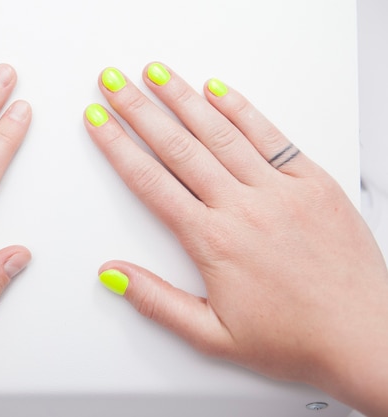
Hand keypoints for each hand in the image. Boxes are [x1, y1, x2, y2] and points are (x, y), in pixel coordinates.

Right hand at [84, 63, 387, 416]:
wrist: (365, 337)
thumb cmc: (295, 339)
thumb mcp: (211, 335)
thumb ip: (156, 301)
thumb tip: (114, 275)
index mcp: (214, 241)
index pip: (151, 182)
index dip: (118, 147)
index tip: (99, 123)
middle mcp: (244, 207)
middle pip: (177, 147)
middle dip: (139, 109)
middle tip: (115, 83)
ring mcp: (279, 190)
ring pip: (219, 132)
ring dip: (183, 98)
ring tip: (157, 74)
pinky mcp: (312, 183)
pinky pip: (270, 136)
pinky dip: (242, 110)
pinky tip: (219, 91)